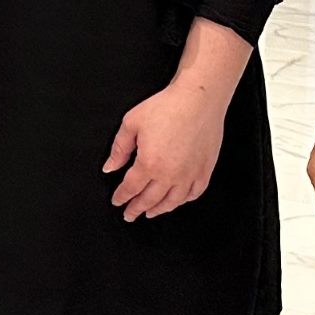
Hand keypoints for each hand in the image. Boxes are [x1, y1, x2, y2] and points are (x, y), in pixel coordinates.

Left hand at [105, 80, 226, 221]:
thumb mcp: (132, 123)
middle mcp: (170, 174)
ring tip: (150, 213)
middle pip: (150, 199)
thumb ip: (119, 149)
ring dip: (159, 209)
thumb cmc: (167, 107)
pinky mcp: (204, 170)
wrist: (198, 99)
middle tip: (130, 214)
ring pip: (172, 202)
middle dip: (136, 209)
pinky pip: (193, 194)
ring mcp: (189, 175)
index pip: (131, 188)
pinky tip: (177, 201)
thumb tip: (110, 167)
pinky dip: (183, 201)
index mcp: (149, 164)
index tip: (117, 202)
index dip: (122, 197)